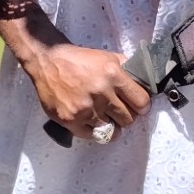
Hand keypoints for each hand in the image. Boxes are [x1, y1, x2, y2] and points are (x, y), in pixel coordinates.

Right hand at [21, 42, 151, 140]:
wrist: (48, 61)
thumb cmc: (80, 60)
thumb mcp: (108, 57)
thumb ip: (128, 71)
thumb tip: (145, 86)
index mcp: (113, 75)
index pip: (141, 102)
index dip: (142, 106)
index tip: (139, 107)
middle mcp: (101, 93)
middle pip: (128, 119)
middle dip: (127, 116)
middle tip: (120, 111)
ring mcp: (85, 108)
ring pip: (112, 130)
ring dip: (112, 125)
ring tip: (107, 117)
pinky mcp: (70, 120)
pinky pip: (92, 135)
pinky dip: (95, 131)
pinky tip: (93, 122)